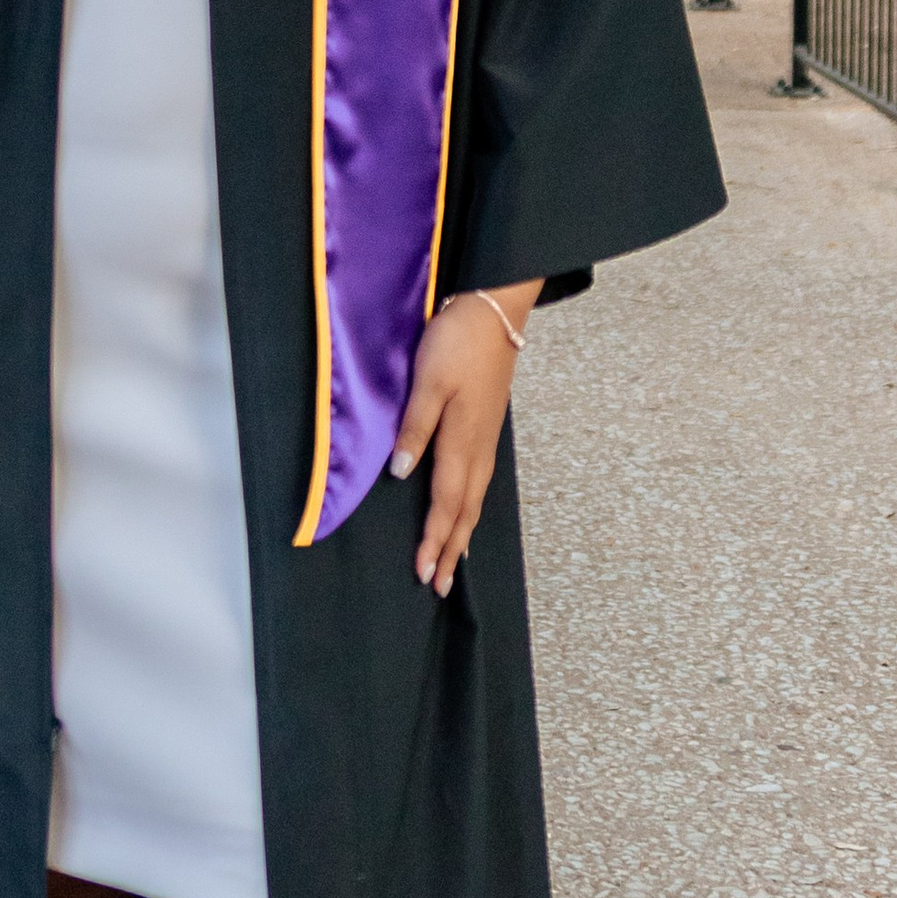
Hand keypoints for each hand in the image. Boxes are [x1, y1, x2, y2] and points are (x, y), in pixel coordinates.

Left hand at [388, 284, 544, 595]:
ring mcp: (486, 439)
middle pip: (464, 511)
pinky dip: (470, 507)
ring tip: (453, 561)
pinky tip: (465, 510)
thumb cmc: (457, 342)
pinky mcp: (487, 427)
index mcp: (461, 441)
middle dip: (451, 549)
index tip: (425, 573)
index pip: (445, 504)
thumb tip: (402, 474)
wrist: (494, 311)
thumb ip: (415, 429)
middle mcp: (477, 448)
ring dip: (462, 532)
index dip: (435, 540)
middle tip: (440, 586)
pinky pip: (479, 481)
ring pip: (474, 499)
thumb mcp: (428, 382)